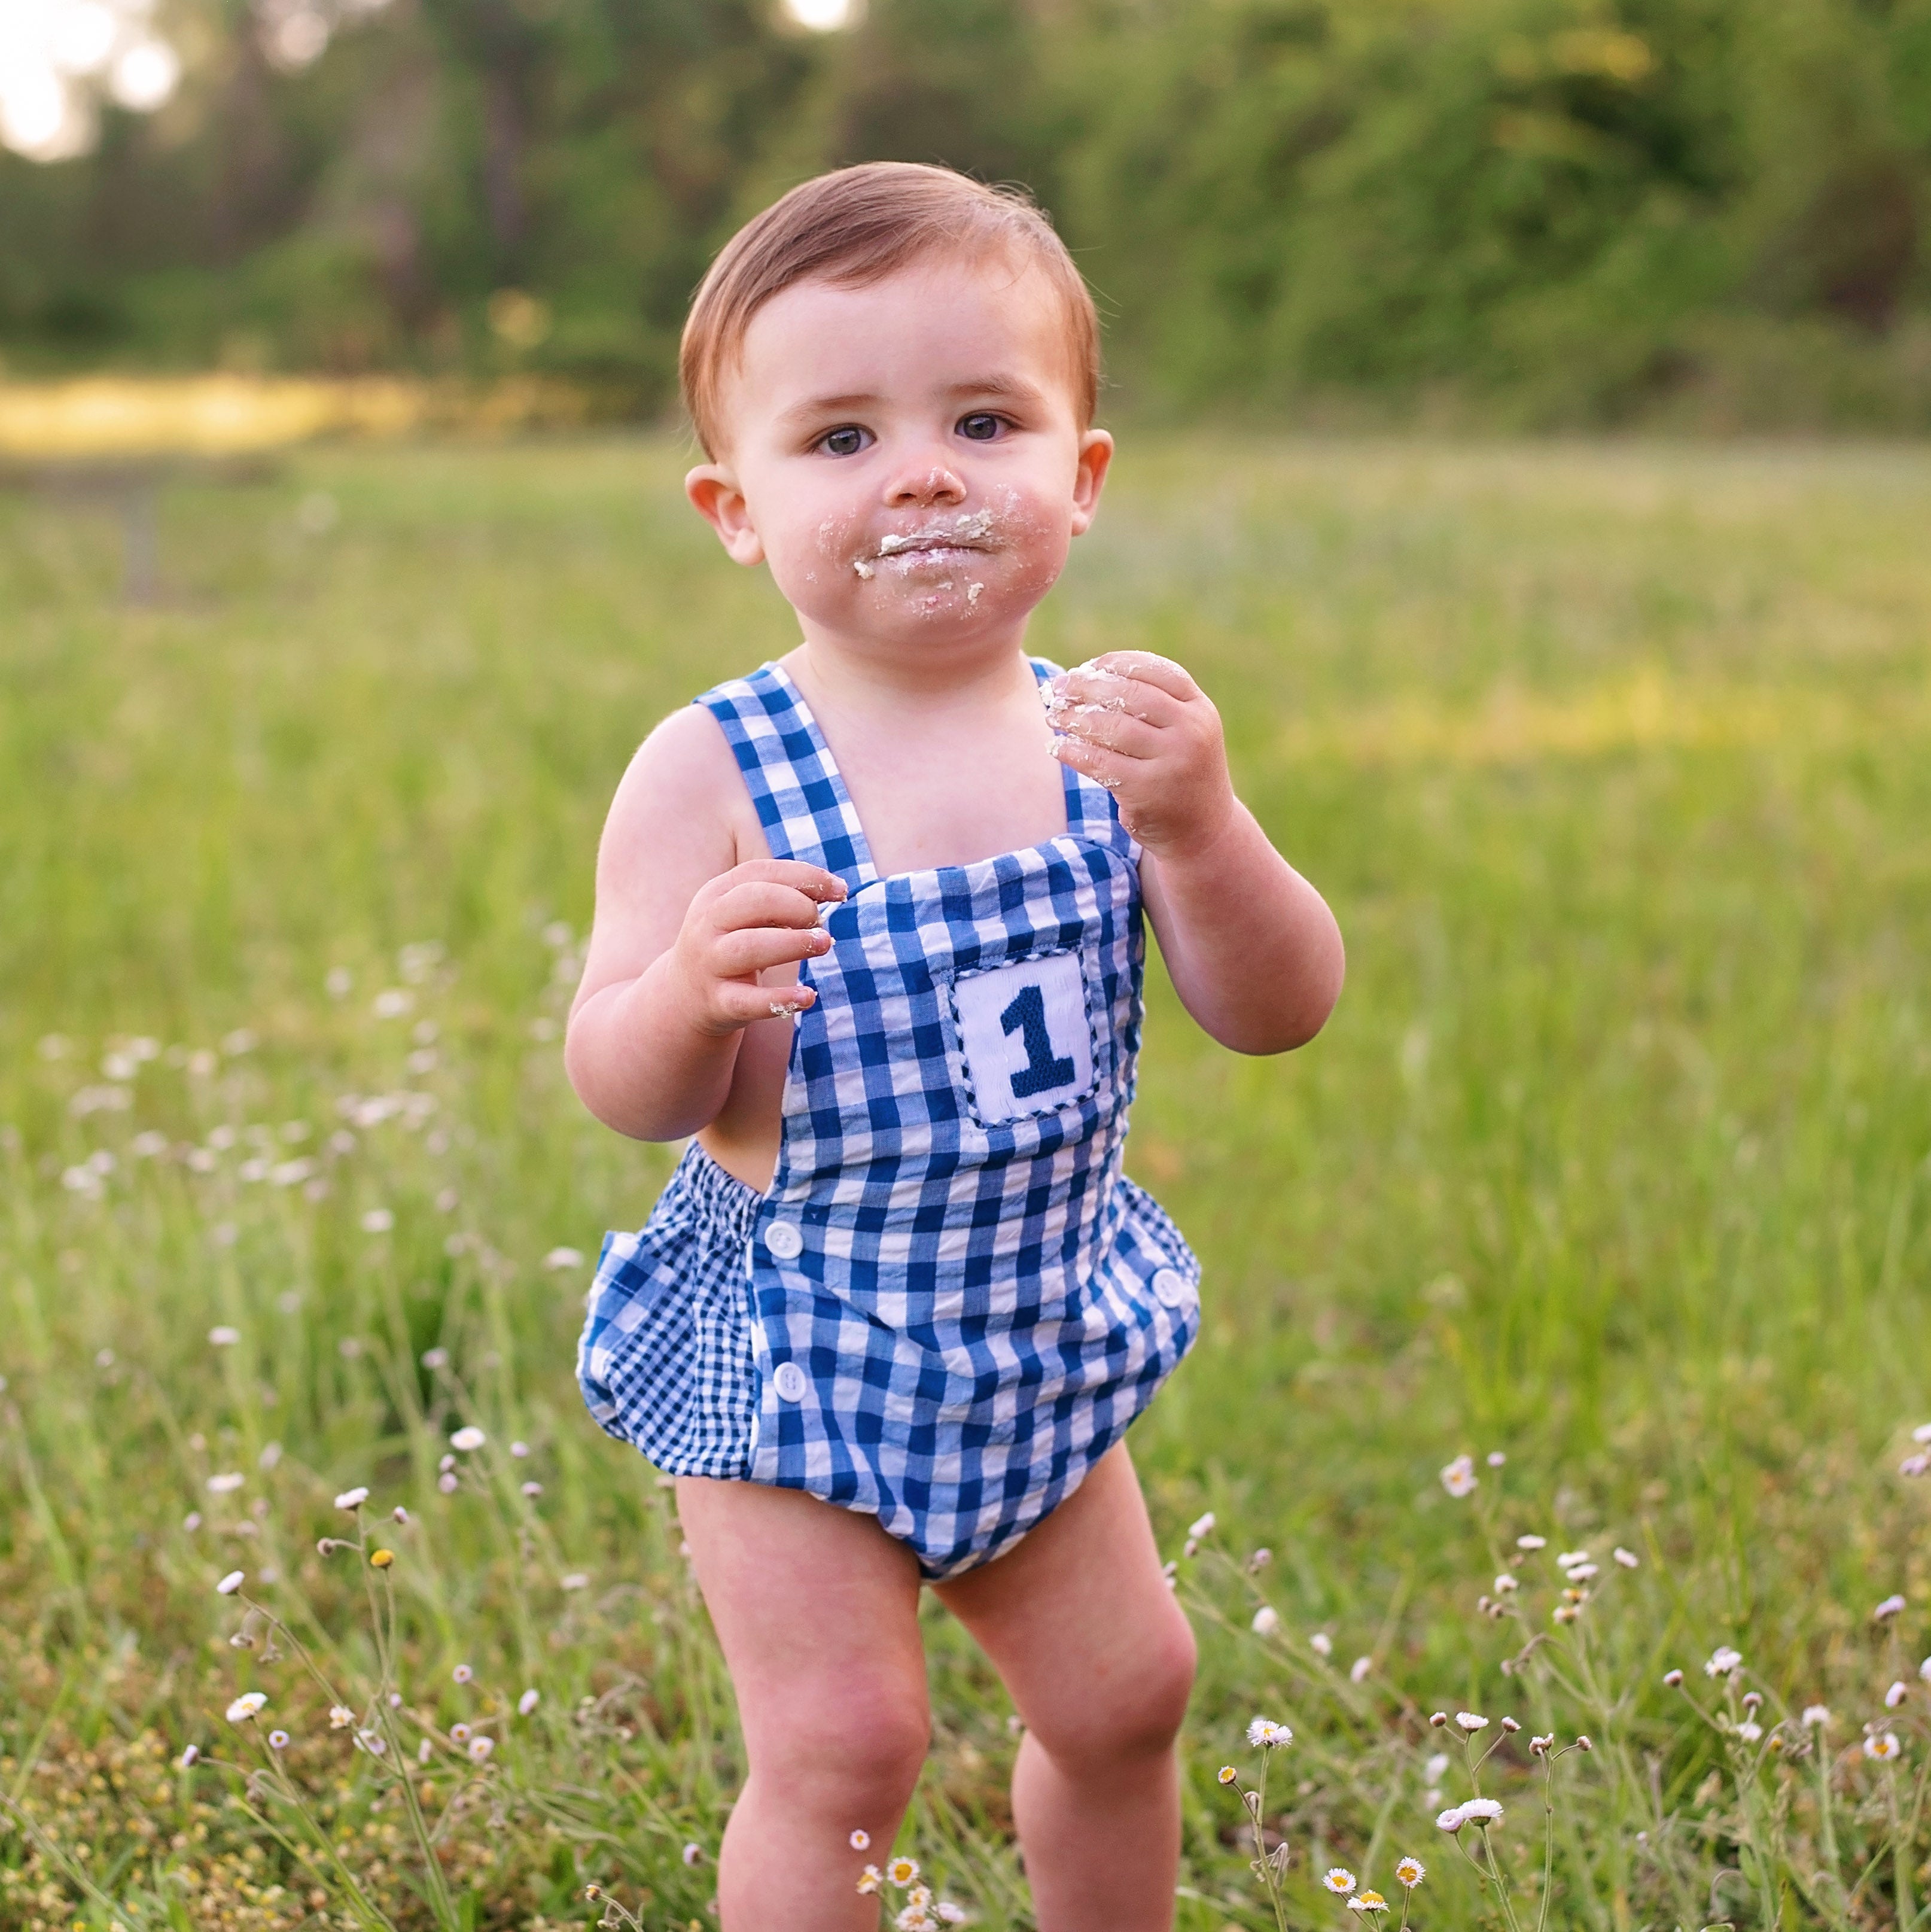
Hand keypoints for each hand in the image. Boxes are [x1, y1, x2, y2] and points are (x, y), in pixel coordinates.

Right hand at [664, 860, 845, 1033]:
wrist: (684, 996)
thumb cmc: (731, 944)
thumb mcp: (743, 914)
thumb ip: (780, 898)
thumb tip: (833, 890)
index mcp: (716, 894)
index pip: (760, 873)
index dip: (805, 877)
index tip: (840, 890)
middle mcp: (708, 925)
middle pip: (755, 901)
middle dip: (797, 905)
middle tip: (821, 921)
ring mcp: (710, 964)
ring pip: (750, 947)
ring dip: (794, 943)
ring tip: (824, 943)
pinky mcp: (718, 1002)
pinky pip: (749, 1001)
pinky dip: (781, 999)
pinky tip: (809, 996)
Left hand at [1044, 651, 1235, 855]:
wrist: (1203, 830)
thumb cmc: (1180, 771)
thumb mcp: (1182, 731)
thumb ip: (1151, 704)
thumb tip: (1085, 676)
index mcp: (1199, 708)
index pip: (1154, 670)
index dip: (1116, 663)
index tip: (1088, 667)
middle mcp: (1191, 731)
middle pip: (1130, 694)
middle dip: (1088, 686)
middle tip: (1058, 687)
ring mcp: (1172, 761)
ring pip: (1113, 727)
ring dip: (1075, 718)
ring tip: (1054, 716)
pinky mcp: (1148, 790)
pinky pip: (1100, 763)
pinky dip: (1073, 752)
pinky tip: (1056, 747)